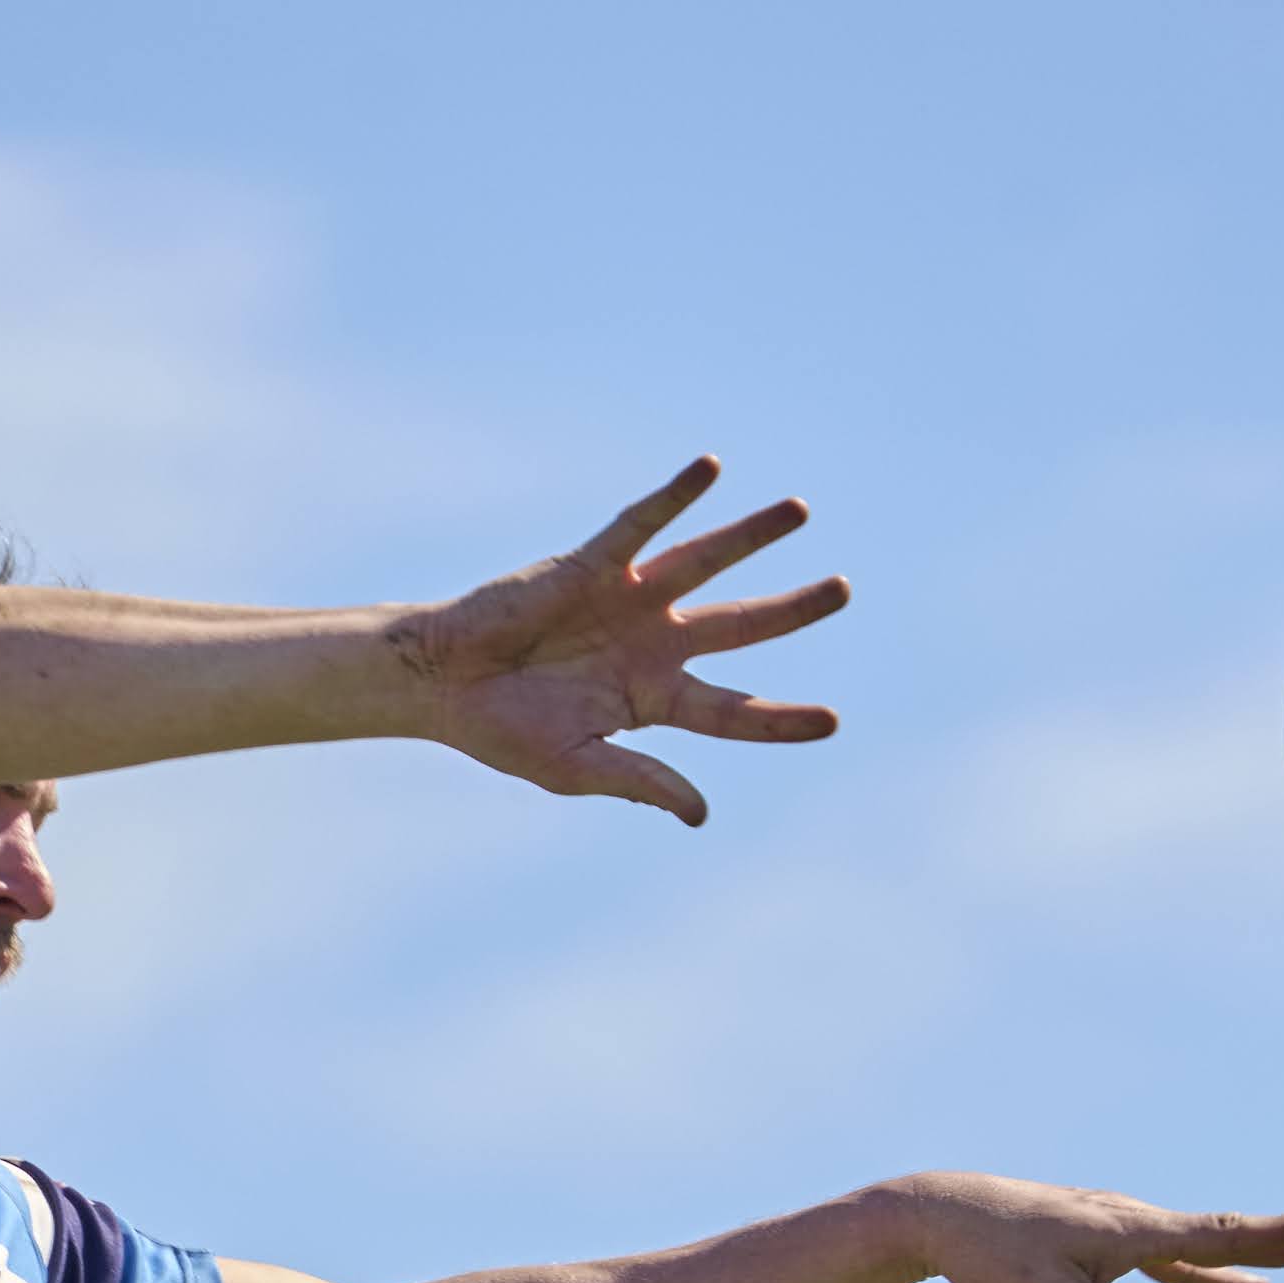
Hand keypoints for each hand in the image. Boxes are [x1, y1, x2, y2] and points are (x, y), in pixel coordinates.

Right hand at [393, 458, 846, 824]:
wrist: (439, 685)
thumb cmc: (501, 731)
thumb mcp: (576, 767)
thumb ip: (640, 782)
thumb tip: (701, 814)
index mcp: (652, 699)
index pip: (733, 711)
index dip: (781, 718)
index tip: (833, 722)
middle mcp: (652, 642)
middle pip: (740, 625)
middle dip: (792, 609)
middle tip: (843, 590)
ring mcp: (625, 599)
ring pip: (705, 562)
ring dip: (752, 536)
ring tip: (801, 511)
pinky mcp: (590, 565)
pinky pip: (642, 523)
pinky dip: (675, 496)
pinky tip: (711, 468)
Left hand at [879, 1172, 1283, 1282]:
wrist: (936, 1215)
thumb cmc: (992, 1259)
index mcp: (1130, 1231)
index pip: (1218, 1235)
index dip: (1274, 1237)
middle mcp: (1128, 1221)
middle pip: (1215, 1235)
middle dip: (1272, 1243)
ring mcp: (1108, 1227)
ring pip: (1184, 1247)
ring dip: (1231, 1262)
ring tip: (1270, 1282)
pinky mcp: (1086, 1238)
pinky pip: (1149, 1255)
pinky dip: (1183, 1267)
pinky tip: (1193, 1276)